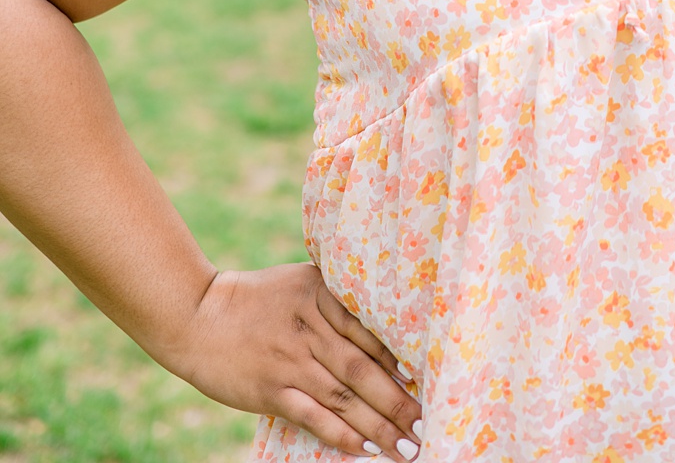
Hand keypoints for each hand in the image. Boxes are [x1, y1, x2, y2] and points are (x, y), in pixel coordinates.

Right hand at [158, 265, 420, 457]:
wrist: (196, 313)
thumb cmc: (255, 297)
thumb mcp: (302, 281)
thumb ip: (338, 298)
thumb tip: (384, 321)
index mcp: (324, 297)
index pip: (371, 332)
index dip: (400, 360)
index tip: (427, 380)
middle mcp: (312, 330)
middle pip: (364, 370)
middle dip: (399, 401)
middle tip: (426, 423)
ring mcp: (291, 363)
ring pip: (343, 398)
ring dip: (379, 425)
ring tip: (406, 446)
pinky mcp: (270, 390)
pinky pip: (313, 416)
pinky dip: (341, 434)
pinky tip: (366, 449)